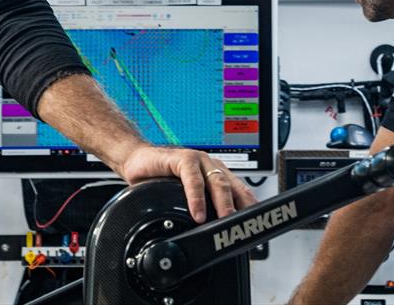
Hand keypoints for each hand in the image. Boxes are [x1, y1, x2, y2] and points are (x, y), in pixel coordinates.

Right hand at [120, 146, 257, 223]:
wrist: (137, 160)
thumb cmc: (162, 178)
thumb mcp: (186, 197)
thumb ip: (203, 209)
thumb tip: (216, 235)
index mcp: (218, 174)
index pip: (240, 191)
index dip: (250, 208)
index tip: (257, 227)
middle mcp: (211, 166)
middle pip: (233, 187)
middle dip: (241, 208)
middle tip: (244, 227)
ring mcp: (199, 161)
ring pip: (217, 181)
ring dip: (222, 203)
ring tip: (224, 221)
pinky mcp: (181, 158)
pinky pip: (192, 178)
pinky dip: (196, 197)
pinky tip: (197, 212)